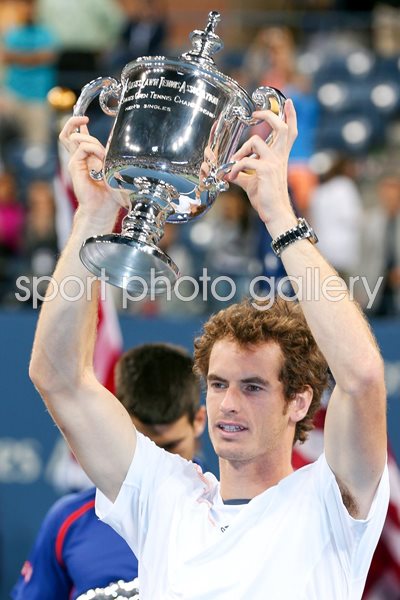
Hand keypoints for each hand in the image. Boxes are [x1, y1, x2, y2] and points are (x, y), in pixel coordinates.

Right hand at [59, 116, 125, 223]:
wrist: (102, 208)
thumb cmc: (110, 194)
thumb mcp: (113, 169)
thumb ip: (110, 156)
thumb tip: (113, 144)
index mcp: (87, 160)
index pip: (79, 139)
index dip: (80, 127)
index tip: (85, 119)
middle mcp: (79, 160)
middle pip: (68, 135)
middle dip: (74, 122)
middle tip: (85, 119)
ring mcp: (75, 162)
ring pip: (74, 138)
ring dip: (91, 140)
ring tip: (102, 153)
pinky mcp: (74, 166)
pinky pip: (82, 148)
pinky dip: (93, 149)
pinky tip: (101, 158)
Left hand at [227, 99, 297, 226]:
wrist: (274, 213)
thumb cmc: (265, 198)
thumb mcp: (252, 182)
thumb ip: (242, 174)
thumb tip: (229, 173)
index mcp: (279, 157)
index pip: (290, 133)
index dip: (291, 117)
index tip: (289, 102)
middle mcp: (279, 157)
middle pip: (281, 127)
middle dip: (269, 115)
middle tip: (255, 113)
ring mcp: (273, 162)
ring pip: (255, 140)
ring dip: (240, 150)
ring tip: (233, 163)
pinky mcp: (265, 170)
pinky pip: (245, 161)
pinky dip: (234, 168)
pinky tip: (231, 177)